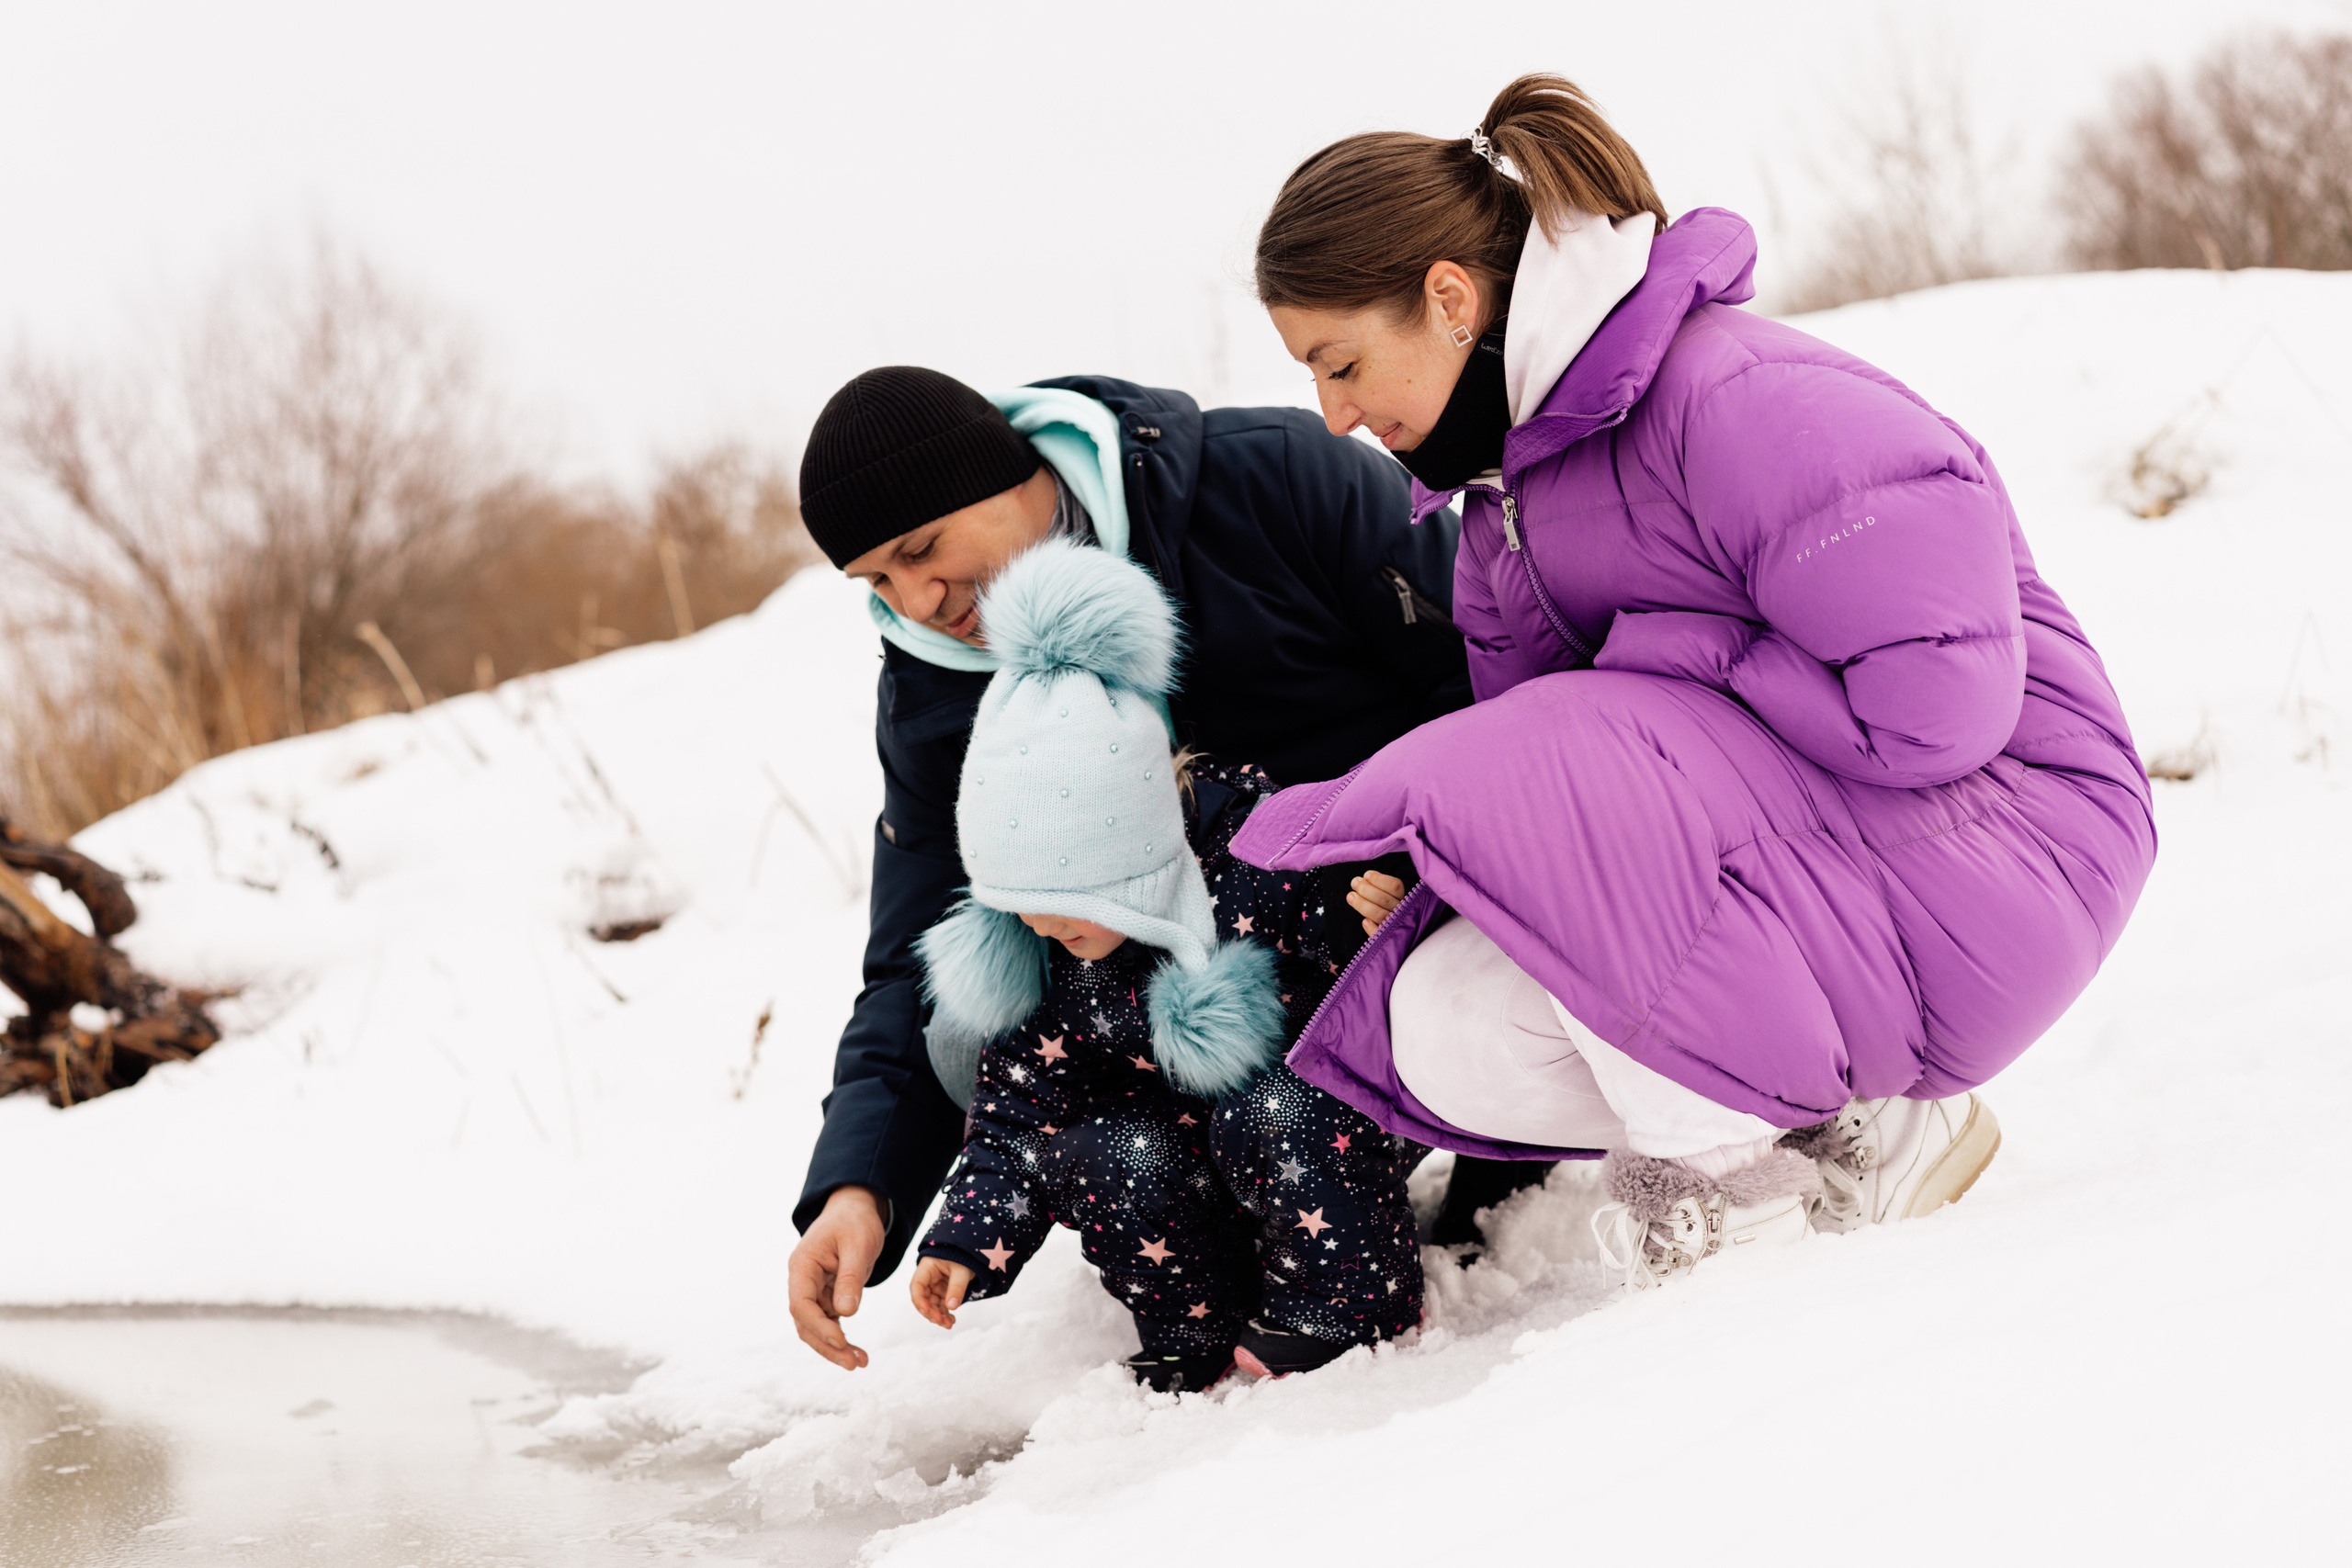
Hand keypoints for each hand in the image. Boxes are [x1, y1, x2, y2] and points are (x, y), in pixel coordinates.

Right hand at [787, 1185, 885, 1369]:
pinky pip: (828, 1322)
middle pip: (805, 1322)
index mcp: (802, 1265)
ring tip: (860, 1362)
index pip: (801, 1304)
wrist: (856, 1210)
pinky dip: (840, 1337)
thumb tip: (846, 1313)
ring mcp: (812, 1290)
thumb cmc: (856, 1222)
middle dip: (827, 1345)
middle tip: (853, 1363)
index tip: (842, 1340)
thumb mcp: (858, 1245)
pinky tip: (857, 1352)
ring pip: (815, 1327)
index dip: (819, 1326)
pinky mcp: (825, 1296)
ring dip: (834, 1347)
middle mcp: (802, 1280)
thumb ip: (850, 1278)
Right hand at [909, 1257, 974, 1328]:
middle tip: (942, 1322)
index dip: (920, 1301)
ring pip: (932, 1304)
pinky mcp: (944, 1291)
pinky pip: (941, 1304)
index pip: (917, 1286)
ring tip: (949, 1324)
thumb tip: (951, 1307)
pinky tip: (950, 1321)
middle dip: (931, 1312)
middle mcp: (929, 1277)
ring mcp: (936, 1285)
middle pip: (923, 1298)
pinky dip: (945, 1313)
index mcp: (927, 1267)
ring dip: (939, 1316)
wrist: (976, 1252)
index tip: (928, 1312)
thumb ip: (957, 1287)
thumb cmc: (965, 1255)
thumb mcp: (962, 1269)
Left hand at [1346, 870, 1407, 935]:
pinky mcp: (1389, 940)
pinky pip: (1380, 935)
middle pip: (1385, 900)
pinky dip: (1372, 928)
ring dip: (1363, 905)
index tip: (1366, 875)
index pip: (1395, 886)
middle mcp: (1403, 913)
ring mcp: (1396, 926)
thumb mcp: (1390, 895)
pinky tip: (1364, 921)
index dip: (1379, 880)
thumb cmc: (1388, 907)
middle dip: (1366, 889)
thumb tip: (1364, 878)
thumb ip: (1380, 887)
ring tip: (1350, 896)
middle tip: (1354, 883)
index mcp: (1407, 899)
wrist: (1399, 935)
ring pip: (1381, 915)